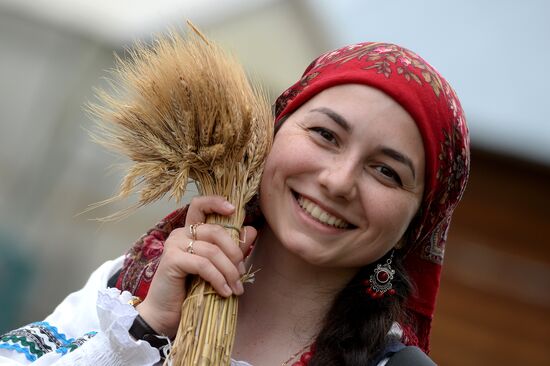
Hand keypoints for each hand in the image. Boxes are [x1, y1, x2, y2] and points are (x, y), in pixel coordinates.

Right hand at [136, 196, 256, 337]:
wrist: (166, 314)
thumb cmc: (190, 290)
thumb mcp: (216, 268)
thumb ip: (232, 250)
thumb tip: (251, 230)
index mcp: (190, 231)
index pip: (200, 205)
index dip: (216, 202)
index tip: (234, 209)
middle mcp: (180, 233)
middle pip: (215, 230)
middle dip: (234, 252)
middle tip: (241, 273)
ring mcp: (174, 245)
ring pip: (212, 251)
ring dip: (229, 271)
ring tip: (236, 288)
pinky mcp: (172, 260)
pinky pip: (203, 265)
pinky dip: (218, 279)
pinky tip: (224, 292)